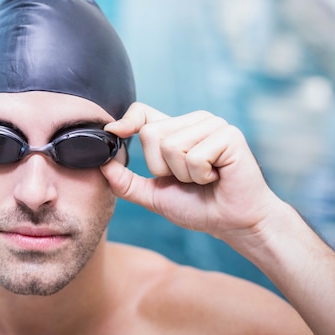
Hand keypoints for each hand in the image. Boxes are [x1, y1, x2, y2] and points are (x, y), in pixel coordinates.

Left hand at [101, 103, 280, 240]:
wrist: (233, 223)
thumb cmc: (198, 207)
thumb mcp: (153, 194)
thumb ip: (125, 181)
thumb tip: (101, 164)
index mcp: (176, 129)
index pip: (141, 111)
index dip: (126, 121)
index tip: (114, 133)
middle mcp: (194, 121)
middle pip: (150, 133)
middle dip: (162, 168)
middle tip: (187, 179)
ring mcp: (213, 125)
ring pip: (170, 145)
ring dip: (183, 175)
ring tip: (203, 179)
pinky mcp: (229, 135)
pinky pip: (193, 156)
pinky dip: (200, 176)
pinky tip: (216, 178)